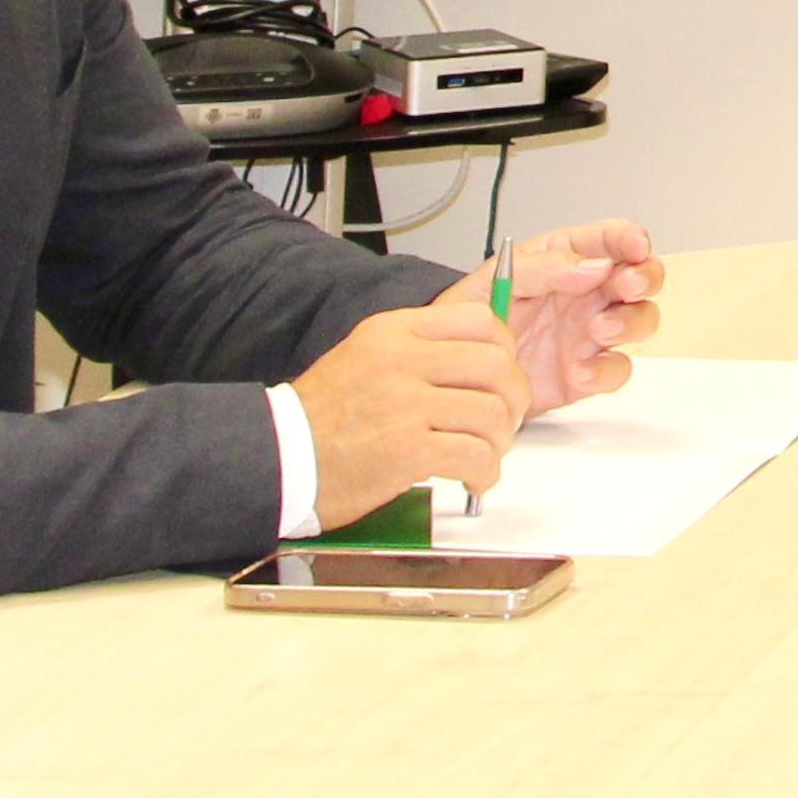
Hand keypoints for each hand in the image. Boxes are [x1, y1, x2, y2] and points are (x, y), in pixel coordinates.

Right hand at [298, 295, 531, 524]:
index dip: (505, 349)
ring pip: (492, 414)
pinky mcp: (408, 452)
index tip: (503, 372)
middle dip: (514, 397)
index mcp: (393, 331)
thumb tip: (481, 354)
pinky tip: (473, 478)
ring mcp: (405, 406)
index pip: (477, 320)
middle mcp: (401, 361)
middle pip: (495, 366)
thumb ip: (419, 348)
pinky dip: (486, 473)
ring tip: (485, 452)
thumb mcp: (366, 354)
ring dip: (500, 441)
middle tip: (507, 418)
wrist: (283, 457)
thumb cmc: (324, 415)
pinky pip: (476, 457)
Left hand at [472, 219, 664, 413]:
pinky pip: (617, 370)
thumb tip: (592, 266)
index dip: (629, 237)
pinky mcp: (589, 372)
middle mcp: (587, 293)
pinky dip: (605, 371)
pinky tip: (579, 370)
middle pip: (640, 275)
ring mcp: (592, 333)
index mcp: (564, 260)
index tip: (634, 245)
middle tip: (626, 286)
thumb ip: (542, 267)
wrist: (458, 374)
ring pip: (640, 319)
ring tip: (599, 330)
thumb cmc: (470, 320)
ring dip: (631, 322)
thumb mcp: (493, 281)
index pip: (608, 238)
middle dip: (644, 276)